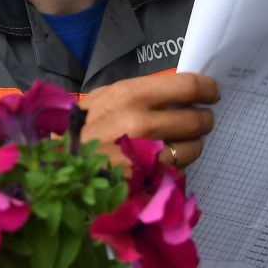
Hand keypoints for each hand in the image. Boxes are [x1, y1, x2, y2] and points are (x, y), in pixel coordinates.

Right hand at [80, 72, 218, 169]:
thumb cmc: (77, 131)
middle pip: (196, 119)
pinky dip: (175, 165)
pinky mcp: (146, 181)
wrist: (56, 169)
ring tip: (180, 142)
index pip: (186, 86)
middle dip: (203, 120)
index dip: (206, 88)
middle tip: (200, 120)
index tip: (210, 93)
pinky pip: (177, 170)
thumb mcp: (101, 100)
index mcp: (129, 95)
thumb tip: (174, 92)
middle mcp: (141, 122)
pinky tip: (162, 162)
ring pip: (192, 147)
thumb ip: (137, 94)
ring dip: (192, 145)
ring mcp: (145, 155)